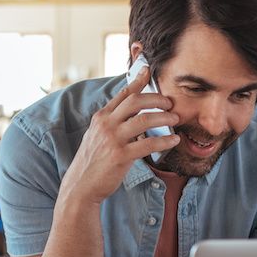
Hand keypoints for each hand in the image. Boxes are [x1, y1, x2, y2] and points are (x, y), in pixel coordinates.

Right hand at [59, 67, 180, 205]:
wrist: (81, 186)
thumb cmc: (92, 163)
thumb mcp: (96, 136)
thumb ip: (112, 124)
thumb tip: (132, 116)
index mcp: (101, 117)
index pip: (122, 94)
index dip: (137, 81)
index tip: (147, 70)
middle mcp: (106, 124)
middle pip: (136, 102)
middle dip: (157, 99)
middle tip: (170, 103)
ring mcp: (112, 139)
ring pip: (144, 120)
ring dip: (164, 118)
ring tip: (175, 120)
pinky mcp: (120, 156)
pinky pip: (148, 144)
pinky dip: (164, 141)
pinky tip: (173, 141)